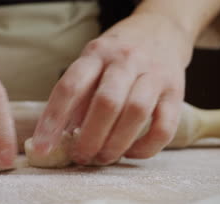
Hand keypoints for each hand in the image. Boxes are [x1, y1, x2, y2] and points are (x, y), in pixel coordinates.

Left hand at [33, 13, 194, 164]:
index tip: (42, 147)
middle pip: (106, 102)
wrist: (162, 30)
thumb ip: (79, 96)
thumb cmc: (118, 56)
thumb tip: (61, 136)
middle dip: (89, 138)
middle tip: (80, 157)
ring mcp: (154, 75)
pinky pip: (164, 127)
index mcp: (97, 53)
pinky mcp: (176, 93)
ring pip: (136, 113)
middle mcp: (126, 60)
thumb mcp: (93, 63)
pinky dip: (146, 147)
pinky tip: (132, 153)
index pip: (70, 86)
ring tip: (103, 158)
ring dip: (116, 144)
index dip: (53, 120)